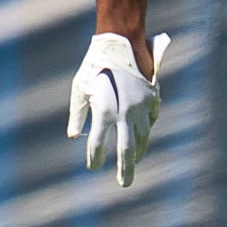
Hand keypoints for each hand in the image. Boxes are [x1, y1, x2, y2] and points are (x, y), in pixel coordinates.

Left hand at [67, 32, 170, 186]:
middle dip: (125, 169)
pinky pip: (151, 120)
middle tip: (124, 184)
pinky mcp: (152, 98)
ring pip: (142, 136)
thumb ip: (77, 114)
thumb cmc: (94, 64)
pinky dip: (146, 130)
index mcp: (103, 111)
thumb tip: (75, 136)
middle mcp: (124, 113)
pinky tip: (142, 137)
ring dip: (138, 151)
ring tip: (133, 162)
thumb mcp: (79, 88)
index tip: (92, 167)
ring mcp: (140, 107)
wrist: (121, 42)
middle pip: (126, 149)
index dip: (93, 157)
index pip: (97, 144)